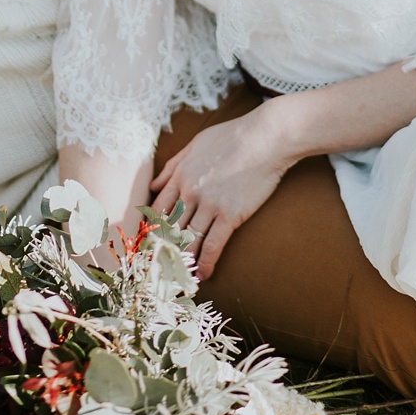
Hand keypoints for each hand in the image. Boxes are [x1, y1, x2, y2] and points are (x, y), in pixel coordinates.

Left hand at [152, 100, 300, 276]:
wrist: (265, 138)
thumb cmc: (232, 137)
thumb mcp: (196, 144)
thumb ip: (173, 165)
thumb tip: (154, 184)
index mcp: (181, 175)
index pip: (158, 209)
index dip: (153, 230)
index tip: (150, 245)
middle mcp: (190, 191)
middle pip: (171, 228)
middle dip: (164, 250)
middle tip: (160, 268)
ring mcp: (209, 204)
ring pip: (190, 240)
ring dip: (184, 261)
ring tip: (180, 277)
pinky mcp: (230, 214)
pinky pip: (214, 244)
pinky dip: (207, 262)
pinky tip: (205, 274)